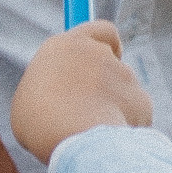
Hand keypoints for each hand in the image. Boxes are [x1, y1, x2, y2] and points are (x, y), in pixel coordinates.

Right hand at [11, 20, 153, 163]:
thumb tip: (61, 98)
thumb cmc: (42, 123)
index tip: (108, 56)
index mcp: (67, 45)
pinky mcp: (141, 99)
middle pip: (112, 62)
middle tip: (89, 109)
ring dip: (114, 108)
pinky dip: (126, 126)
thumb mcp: (30, 100)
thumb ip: (51, 89)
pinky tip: (110, 142)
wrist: (78, 141)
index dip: (106, 43)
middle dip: (106, 84)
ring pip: (124, 91)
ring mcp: (124, 74)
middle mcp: (99, 53)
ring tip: (92, 133)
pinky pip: (136, 114)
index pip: (100, 30)